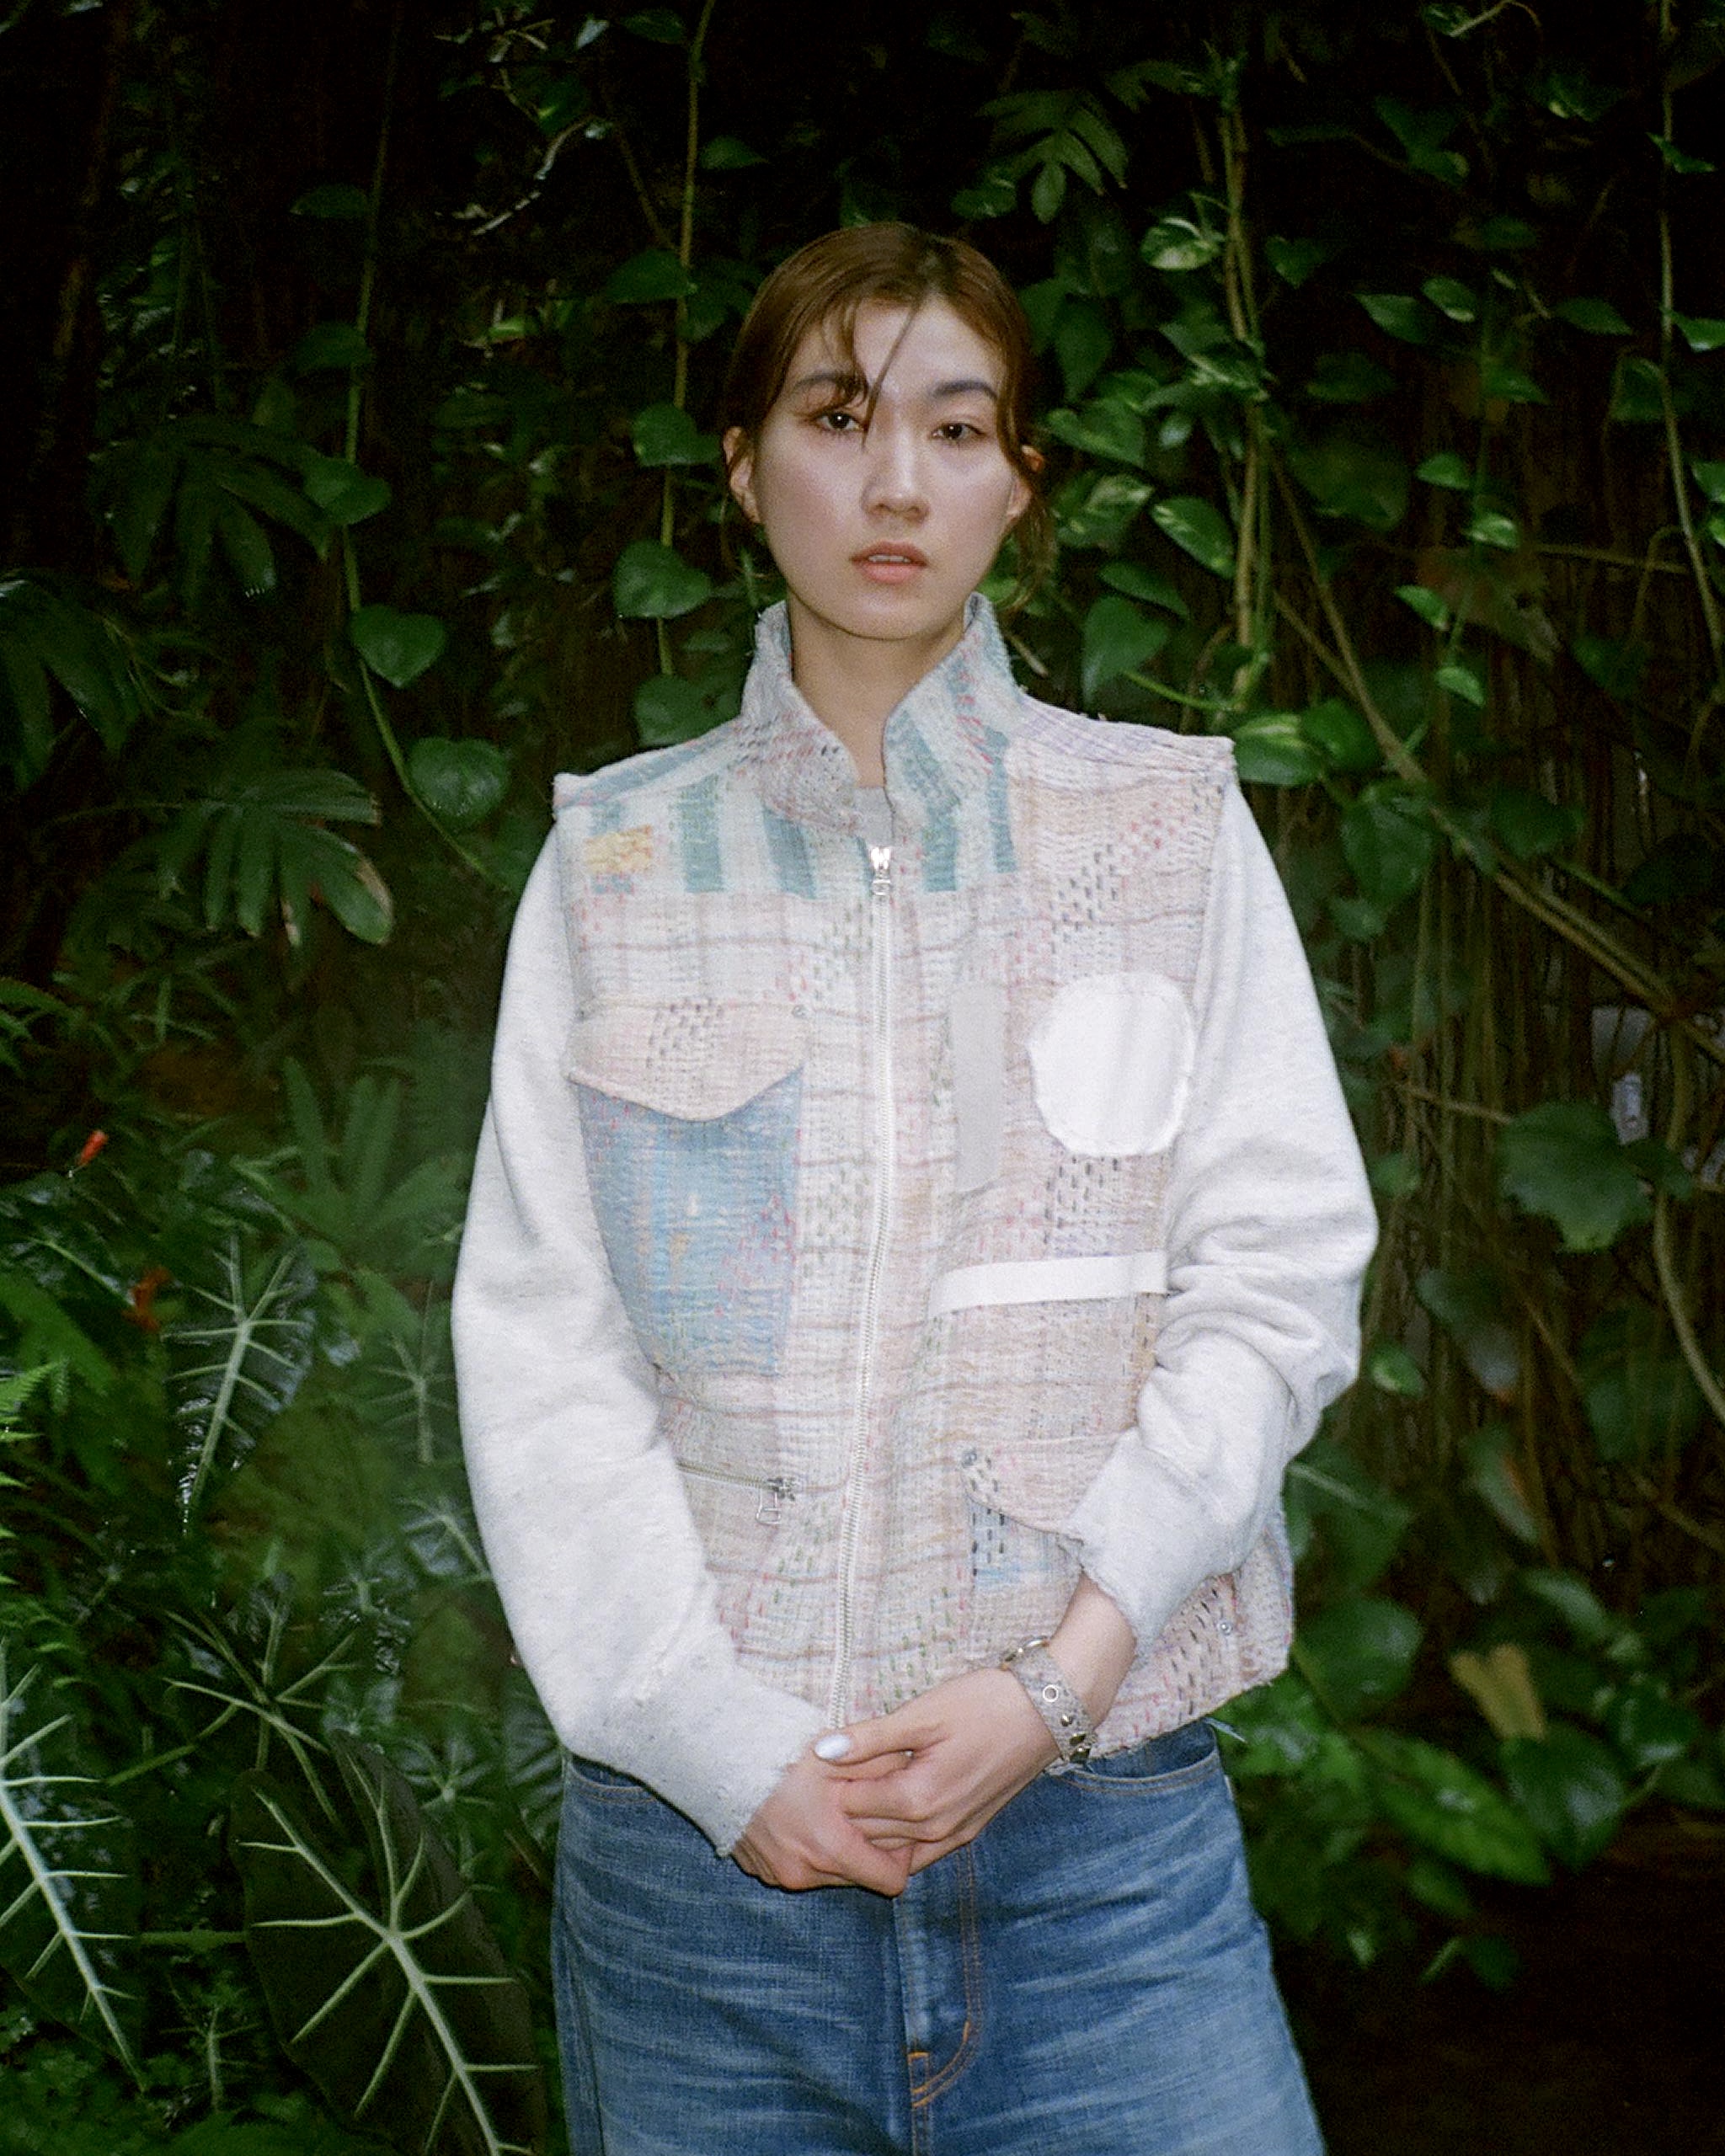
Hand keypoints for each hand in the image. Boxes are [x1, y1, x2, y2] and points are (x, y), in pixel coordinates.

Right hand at [732, 1749, 912, 1896]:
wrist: (717, 1757)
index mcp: (830, 1849)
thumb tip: (917, 1775)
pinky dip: (807, 1849)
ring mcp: (778, 1874)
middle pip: (859, 1877)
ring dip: (836, 1849)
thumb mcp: (839, 1755)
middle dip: (867, 1849)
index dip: (902, 1855)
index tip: (898, 1825)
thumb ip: (884, 1770)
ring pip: (829, 1874)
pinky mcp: (760, 1871)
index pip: (891, 1880)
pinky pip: (799, 1868)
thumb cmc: (781, 1753)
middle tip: (864, 1811)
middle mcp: (804, 1873)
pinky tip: (801, 1816)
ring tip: (830, 1810)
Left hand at [823, 1668, 1056, 1873]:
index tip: (820, 1758)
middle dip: (843, 1806)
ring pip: (890, 1845)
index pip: (849, 1806)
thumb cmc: (984, 1704)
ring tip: (855, 1784)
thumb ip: (870, 1738)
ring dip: (868, 1822)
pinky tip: (887, 1809)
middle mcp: (934, 1829)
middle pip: (865, 1831)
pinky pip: (919, 1851)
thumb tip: (820, 1752)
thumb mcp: (922, 1714)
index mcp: (917, 1800)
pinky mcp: (968, 1831)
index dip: (830, 1781)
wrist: (1046, 1712)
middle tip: (830, 1774)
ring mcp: (954, 1835)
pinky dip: (896, 1837)